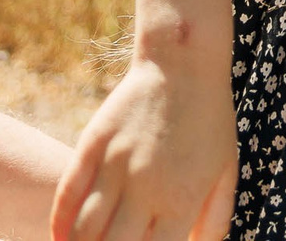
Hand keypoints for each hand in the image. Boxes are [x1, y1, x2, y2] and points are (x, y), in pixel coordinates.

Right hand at [51, 56, 235, 240]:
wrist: (183, 63)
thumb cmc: (210, 120)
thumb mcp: (226, 173)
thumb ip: (214, 222)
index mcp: (180, 201)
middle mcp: (143, 189)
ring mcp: (114, 166)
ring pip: (83, 231)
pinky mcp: (92, 145)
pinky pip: (66, 195)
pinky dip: (58, 224)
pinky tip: (60, 237)